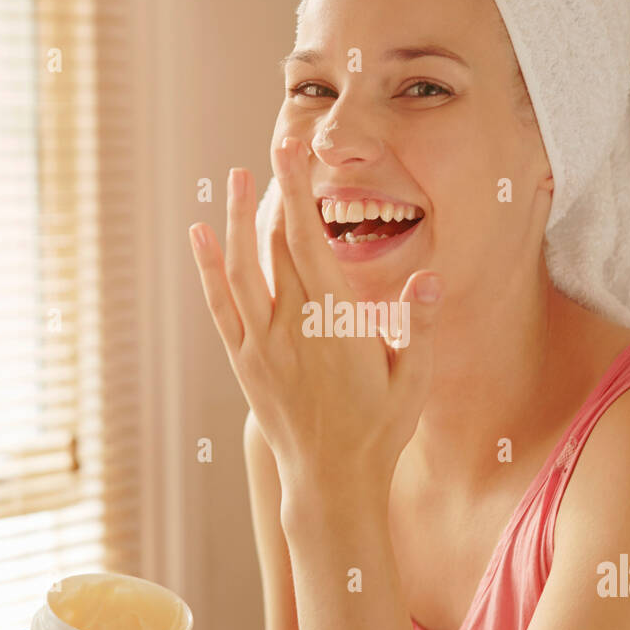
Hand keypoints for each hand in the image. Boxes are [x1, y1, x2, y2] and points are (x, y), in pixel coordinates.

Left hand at [187, 136, 444, 508]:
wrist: (331, 482)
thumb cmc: (379, 430)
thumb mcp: (412, 381)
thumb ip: (418, 327)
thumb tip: (429, 277)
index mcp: (333, 323)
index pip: (309, 241)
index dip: (298, 192)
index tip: (293, 152)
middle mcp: (290, 327)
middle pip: (273, 244)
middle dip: (273, 190)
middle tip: (276, 146)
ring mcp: (261, 344)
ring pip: (240, 268)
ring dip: (234, 220)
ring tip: (232, 178)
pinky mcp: (245, 361)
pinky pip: (220, 305)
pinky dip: (208, 268)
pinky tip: (201, 236)